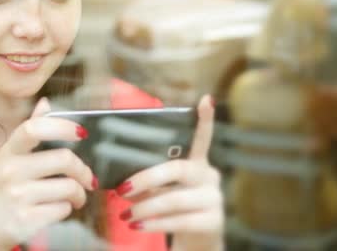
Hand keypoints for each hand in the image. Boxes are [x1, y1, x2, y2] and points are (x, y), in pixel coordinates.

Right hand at [0, 98, 96, 250]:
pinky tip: (58, 209)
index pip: (34, 128)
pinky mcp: (25, 221)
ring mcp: (17, 197)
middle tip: (87, 178)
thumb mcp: (9, 157)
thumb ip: (29, 131)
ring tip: (76, 197)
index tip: (82, 132)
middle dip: (83, 170)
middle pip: (64, 159)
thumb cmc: (1, 187)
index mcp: (9, 151)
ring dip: (79, 194)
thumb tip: (46, 103)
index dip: (62, 126)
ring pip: (69, 187)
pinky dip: (67, 210)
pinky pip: (63, 209)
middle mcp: (10, 171)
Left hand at [114, 95, 223, 250]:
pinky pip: (179, 220)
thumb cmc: (174, 210)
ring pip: (174, 198)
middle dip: (146, 178)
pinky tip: (138, 226)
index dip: (204, 120)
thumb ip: (150, 182)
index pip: (203, 138)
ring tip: (126, 215)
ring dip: (144, 207)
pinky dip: (154, 224)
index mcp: (198, 163)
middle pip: (178, 169)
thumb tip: (122, 182)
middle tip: (121, 189)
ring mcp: (214, 199)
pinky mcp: (213, 222)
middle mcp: (210, 176)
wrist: (197, 241)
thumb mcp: (164, 191)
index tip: (205, 99)